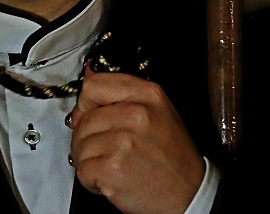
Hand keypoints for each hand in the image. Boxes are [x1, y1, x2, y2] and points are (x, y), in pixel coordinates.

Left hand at [69, 67, 204, 213]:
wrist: (189, 194)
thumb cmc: (174, 156)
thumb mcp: (158, 110)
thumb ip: (123, 93)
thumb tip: (88, 74)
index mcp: (147, 95)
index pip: (93, 86)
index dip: (86, 103)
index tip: (89, 114)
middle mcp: (136, 115)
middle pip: (83, 119)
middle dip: (86, 138)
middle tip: (105, 150)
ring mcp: (122, 142)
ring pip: (79, 145)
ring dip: (88, 160)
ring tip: (112, 165)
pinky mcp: (111, 169)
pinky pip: (82, 170)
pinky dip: (91, 179)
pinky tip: (110, 178)